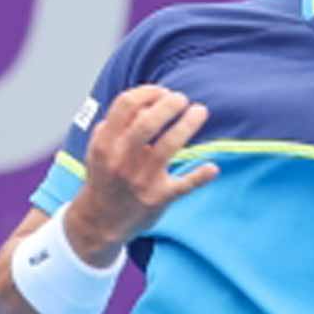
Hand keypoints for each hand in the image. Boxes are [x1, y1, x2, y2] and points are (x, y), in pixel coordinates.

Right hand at [63, 85, 217, 264]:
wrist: (100, 221)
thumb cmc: (106, 178)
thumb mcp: (100, 150)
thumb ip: (117, 126)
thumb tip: (145, 104)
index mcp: (105, 144)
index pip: (125, 106)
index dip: (148, 92)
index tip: (163, 91)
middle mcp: (121, 161)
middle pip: (146, 124)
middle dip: (168, 105)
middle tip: (182, 98)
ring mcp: (140, 181)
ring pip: (167, 148)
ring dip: (187, 126)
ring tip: (200, 111)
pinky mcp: (158, 199)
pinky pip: (183, 185)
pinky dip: (199, 176)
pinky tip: (213, 167)